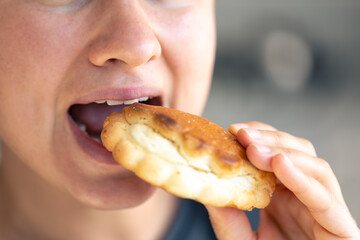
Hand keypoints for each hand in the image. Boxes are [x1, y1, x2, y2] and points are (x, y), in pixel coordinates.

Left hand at [206, 122, 359, 239]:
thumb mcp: (240, 238)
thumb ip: (227, 218)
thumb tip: (207, 190)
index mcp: (286, 195)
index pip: (279, 152)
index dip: (260, 135)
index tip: (234, 130)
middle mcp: (307, 197)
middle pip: (299, 152)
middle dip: (270, 138)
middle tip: (242, 134)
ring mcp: (325, 210)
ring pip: (316, 168)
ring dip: (284, 152)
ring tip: (254, 150)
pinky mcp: (340, 229)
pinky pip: (324, 199)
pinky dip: (302, 178)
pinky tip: (279, 164)